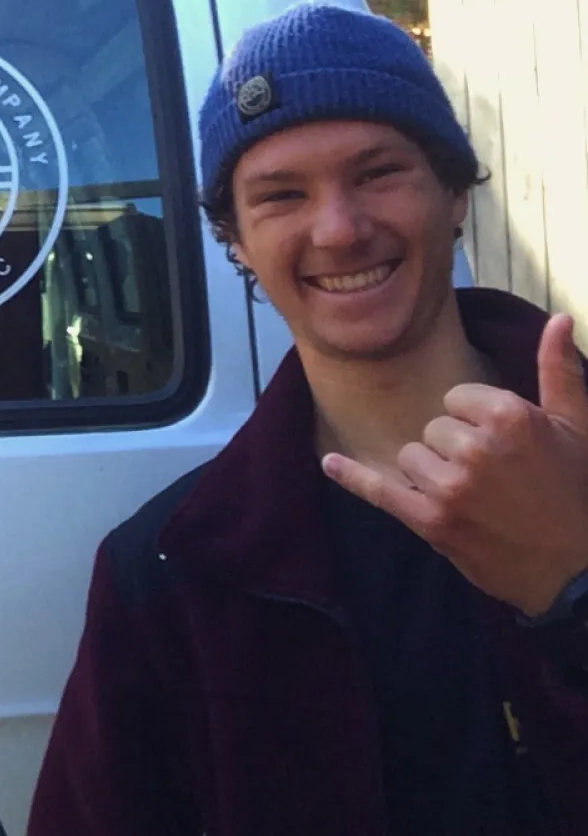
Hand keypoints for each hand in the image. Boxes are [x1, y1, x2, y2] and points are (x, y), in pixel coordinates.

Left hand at [322, 314, 587, 615]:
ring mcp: (450, 487)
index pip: (456, 398)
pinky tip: (329, 463)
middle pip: (432, 428)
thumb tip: (558, 318)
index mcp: (509, 416)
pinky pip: (379, 490)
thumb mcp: (578, 427)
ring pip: (410, 456)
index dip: (476, 420)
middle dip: (455, 449)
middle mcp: (475, 448)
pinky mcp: (431, 522)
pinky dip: (352, 477)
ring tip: (476, 497)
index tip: (503, 445)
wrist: (581, 573)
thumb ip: (559, 369)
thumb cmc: (579, 492)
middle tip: (495, 478)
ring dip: (432, 474)